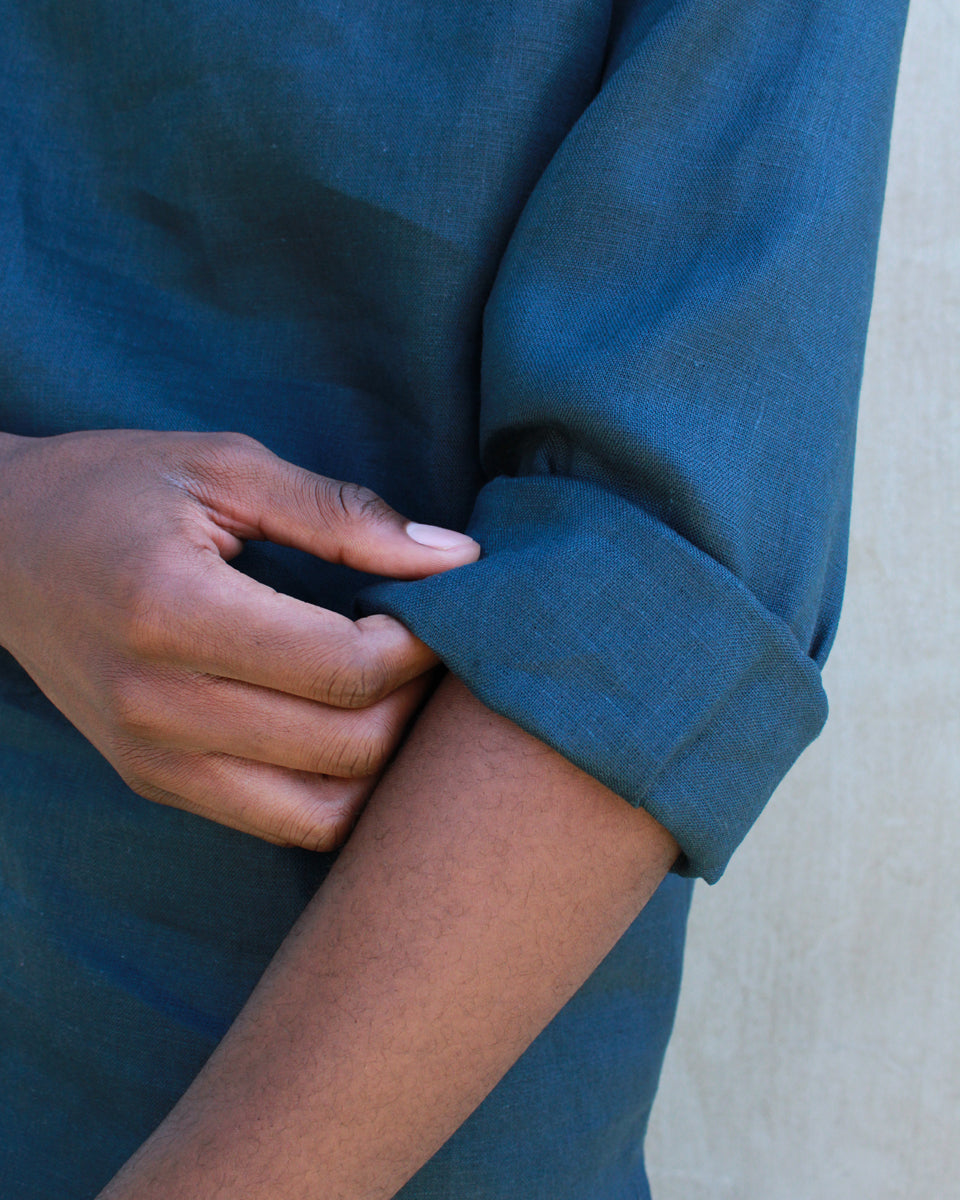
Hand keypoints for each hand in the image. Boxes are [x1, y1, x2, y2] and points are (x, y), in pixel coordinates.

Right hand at [0, 429, 478, 848]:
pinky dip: (339, 790)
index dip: (420, 643)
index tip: (436, 605)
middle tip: (429, 646)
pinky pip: (282, 823)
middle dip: (416, 699)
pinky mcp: (156, 783)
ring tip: (394, 690)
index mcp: (171, 612)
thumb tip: (457, 558)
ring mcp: (152, 760)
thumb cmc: (114, 489)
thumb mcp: (227, 469)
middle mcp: (157, 706)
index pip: (342, 667)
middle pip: (347, 747)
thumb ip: (342, 515)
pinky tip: (350, 726)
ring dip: (387, 760)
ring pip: (325, 811)